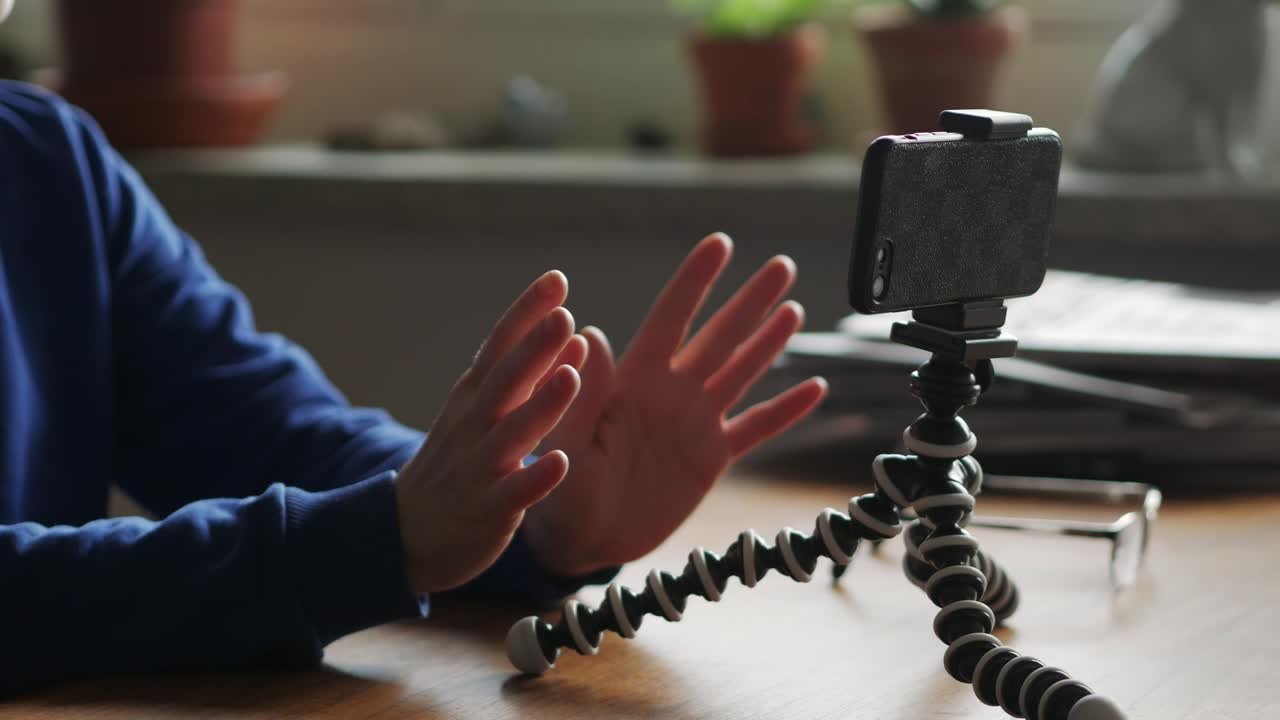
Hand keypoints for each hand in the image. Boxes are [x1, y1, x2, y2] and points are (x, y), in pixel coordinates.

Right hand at [395, 270, 590, 593]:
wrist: (407, 534)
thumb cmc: (459, 463)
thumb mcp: (483, 412)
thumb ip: (527, 375)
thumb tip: (569, 330)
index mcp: (474, 395)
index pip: (499, 344)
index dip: (526, 312)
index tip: (557, 279)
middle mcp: (473, 424)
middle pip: (504, 380)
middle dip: (534, 348)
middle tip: (563, 316)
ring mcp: (479, 466)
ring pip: (512, 433)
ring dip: (541, 405)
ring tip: (572, 376)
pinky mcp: (488, 509)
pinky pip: (514, 493)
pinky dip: (536, 478)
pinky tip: (561, 463)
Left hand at [522, 233, 826, 575]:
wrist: (581, 539)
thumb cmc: (560, 488)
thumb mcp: (566, 439)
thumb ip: (583, 393)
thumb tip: (589, 334)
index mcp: (634, 379)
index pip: (671, 317)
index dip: (696, 280)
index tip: (720, 243)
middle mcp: (671, 391)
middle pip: (720, 335)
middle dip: (750, 300)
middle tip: (782, 265)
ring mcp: (694, 422)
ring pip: (742, 373)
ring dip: (770, 342)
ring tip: (795, 309)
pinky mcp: (711, 459)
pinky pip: (756, 429)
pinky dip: (785, 411)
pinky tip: (815, 389)